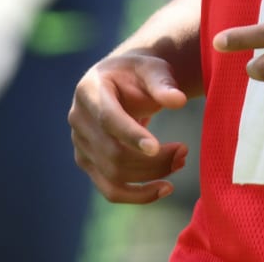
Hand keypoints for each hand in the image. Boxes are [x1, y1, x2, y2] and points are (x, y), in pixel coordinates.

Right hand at [68, 51, 189, 203]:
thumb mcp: (151, 69)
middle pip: (113, 152)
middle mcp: (78, 120)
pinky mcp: (88, 164)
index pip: (108, 119)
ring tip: (181, 161)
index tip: (156, 147)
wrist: (120, 81)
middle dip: (152, 159)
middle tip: (185, 151)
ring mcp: (80, 145)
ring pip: (113, 175)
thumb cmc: (137, 73)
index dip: (130, 135)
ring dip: (151, 175)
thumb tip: (179, 101)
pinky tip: (165, 188)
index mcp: (90, 91)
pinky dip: (138, 195)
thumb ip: (163, 84)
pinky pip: (111, 190)